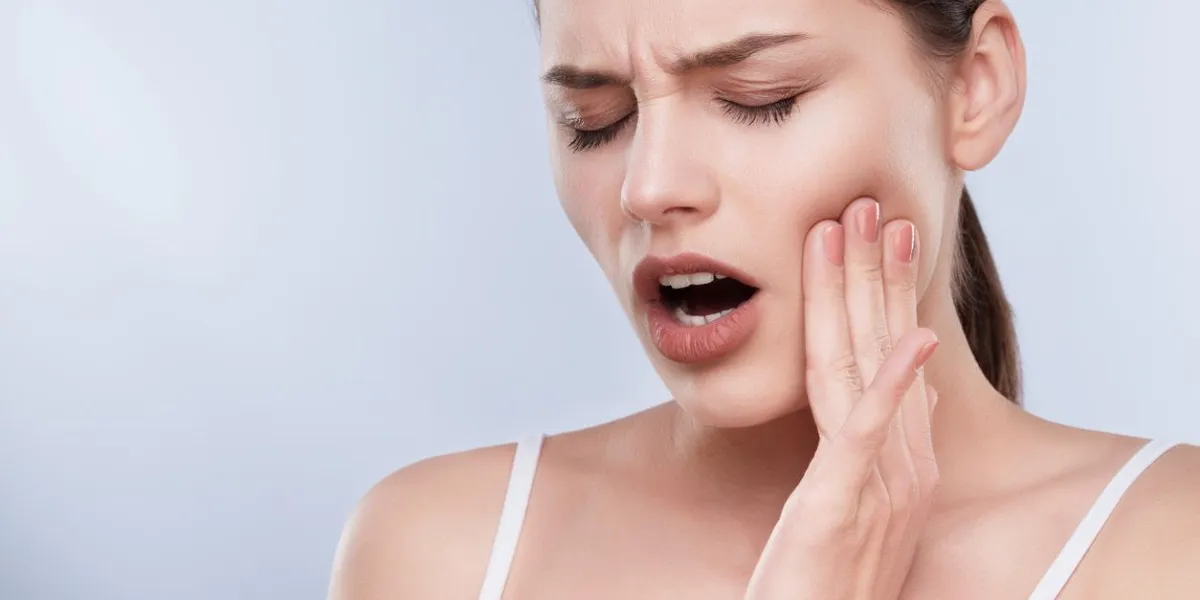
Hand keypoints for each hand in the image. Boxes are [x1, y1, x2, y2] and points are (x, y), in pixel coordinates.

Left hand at [745, 198, 939, 599]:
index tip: (879, 235)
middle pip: (887, 347)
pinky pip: (871, 429)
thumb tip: (909, 395)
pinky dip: (891, 380)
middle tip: (874, 205)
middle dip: (879, 273)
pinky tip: (909, 338)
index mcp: (901, 457)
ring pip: (871, 367)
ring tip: (865, 231)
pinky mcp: (849, 499)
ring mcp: (883, 480)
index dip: (886, 294)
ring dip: (870, 294)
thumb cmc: (822, 578)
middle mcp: (903, 462)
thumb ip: (878, 445)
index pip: (891, 357)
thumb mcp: (853, 501)